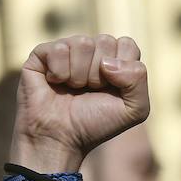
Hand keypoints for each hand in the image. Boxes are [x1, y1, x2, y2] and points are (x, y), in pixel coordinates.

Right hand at [11, 34, 149, 172]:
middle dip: (99, 75)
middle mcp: (90, 51)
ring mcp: (66, 50)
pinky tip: (54, 83)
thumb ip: (138, 79)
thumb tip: (107, 61)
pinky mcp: (42, 53)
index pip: (127, 44)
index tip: (111, 90)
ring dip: (79, 75)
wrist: (60, 139)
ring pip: (82, 43)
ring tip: (72, 89)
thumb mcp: (134, 109)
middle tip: (89, 91)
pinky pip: (58, 49)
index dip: (122, 70)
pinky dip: (59, 73)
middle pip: (105, 41)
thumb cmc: (96, 123)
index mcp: (114, 59)